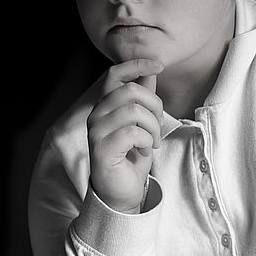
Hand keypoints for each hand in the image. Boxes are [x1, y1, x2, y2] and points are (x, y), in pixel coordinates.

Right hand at [87, 58, 164, 212]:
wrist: (123, 190)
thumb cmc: (132, 153)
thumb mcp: (143, 120)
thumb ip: (144, 95)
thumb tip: (151, 69)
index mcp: (105, 104)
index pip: (115, 73)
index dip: (137, 64)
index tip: (159, 65)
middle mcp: (96, 114)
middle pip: (131, 90)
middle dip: (154, 105)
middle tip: (158, 124)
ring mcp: (96, 131)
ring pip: (134, 111)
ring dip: (153, 127)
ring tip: (153, 140)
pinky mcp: (101, 149)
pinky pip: (133, 132)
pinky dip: (146, 140)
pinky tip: (145, 150)